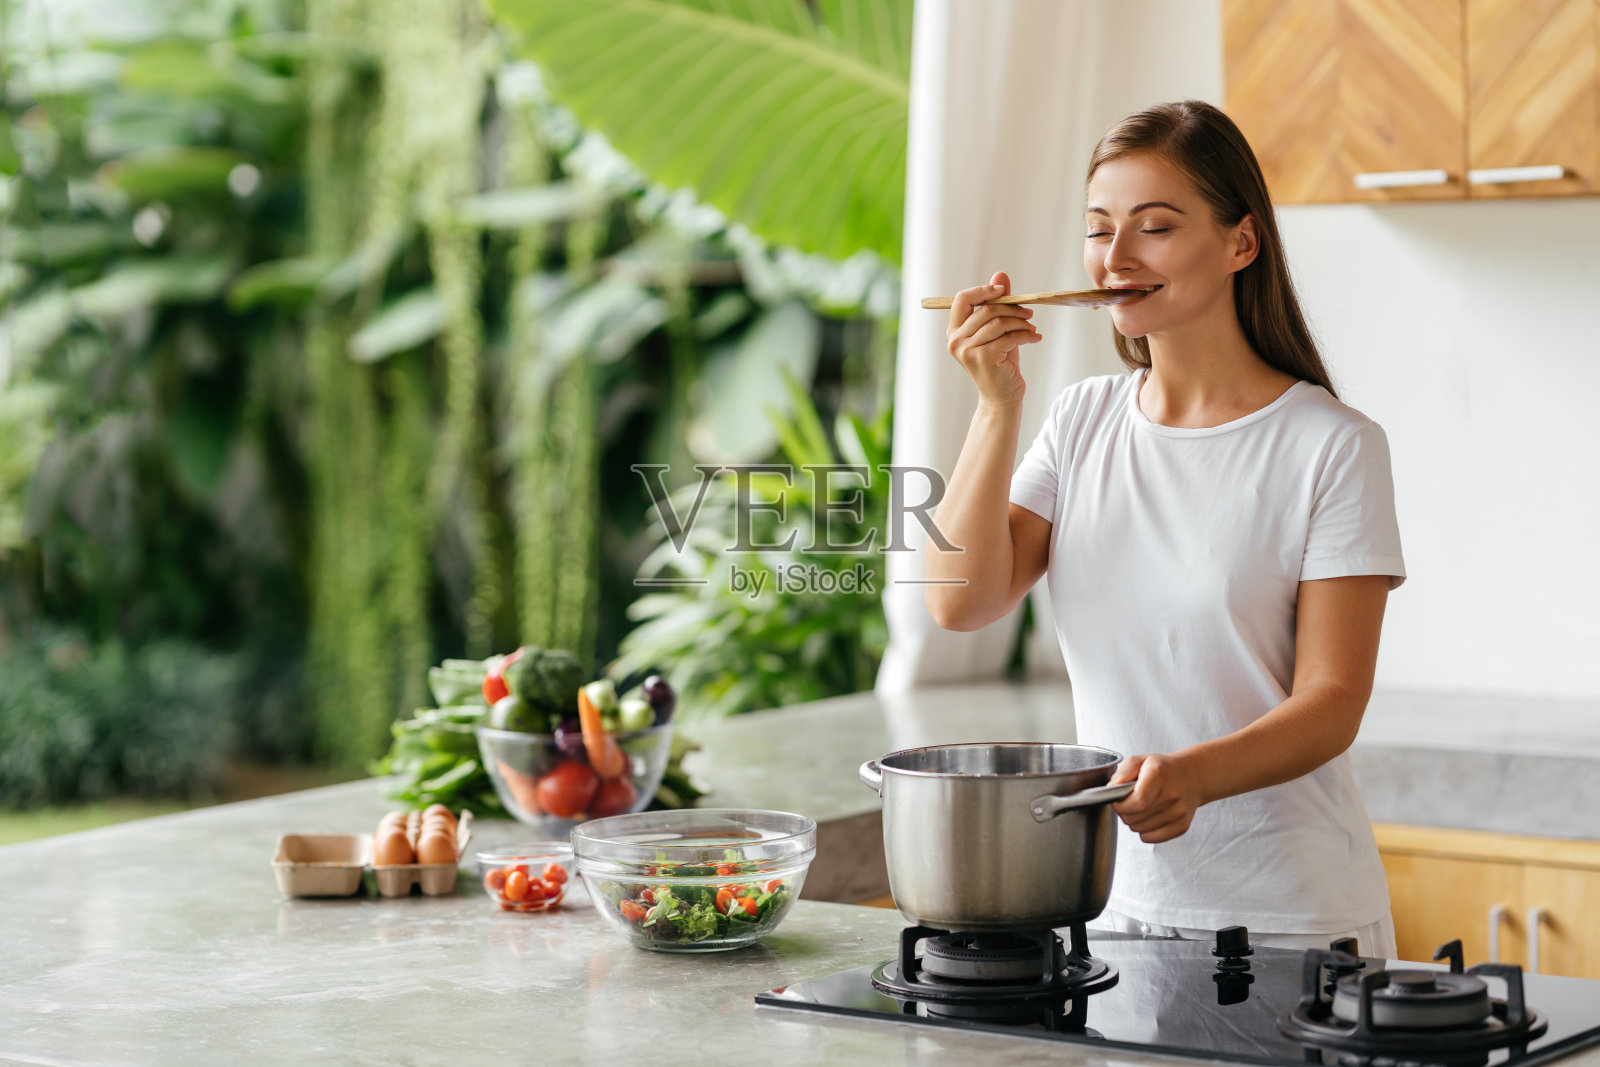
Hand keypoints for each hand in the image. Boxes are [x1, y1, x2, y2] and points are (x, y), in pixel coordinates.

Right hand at [946, 270, 1040, 407]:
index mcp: (954, 331)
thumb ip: (997, 303)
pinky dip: (1027, 335)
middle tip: (1029, 314)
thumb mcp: (998, 330)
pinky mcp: (984, 358)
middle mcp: (956, 340)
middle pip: (986, 309)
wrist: (1002, 397)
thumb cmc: (999, 363)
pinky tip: (1035, 338)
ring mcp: (968, 350)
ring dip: (1021, 323)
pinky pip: (1010, 337)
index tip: (1003, 291)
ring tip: (1032, 329)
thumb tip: (1001, 273)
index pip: (962, 299)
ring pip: (999, 322)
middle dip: (1012, 308)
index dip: (983, 290)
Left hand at [1108, 752, 1203, 843]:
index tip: (1117, 800)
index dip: (1121, 805)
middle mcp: (1172, 795)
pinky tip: (1149, 817)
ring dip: (1134, 822)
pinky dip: (1144, 831)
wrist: (1192, 777)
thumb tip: (1111, 790)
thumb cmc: (1163, 769)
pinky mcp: (1181, 826)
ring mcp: (1178, 813)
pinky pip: (1151, 838)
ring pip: (1140, 830)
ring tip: (1140, 808)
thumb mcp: (1140, 760)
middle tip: (1128, 803)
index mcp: (1159, 775)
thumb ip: (1122, 773)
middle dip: (1124, 813)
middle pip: (1135, 818)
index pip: (1138, 802)